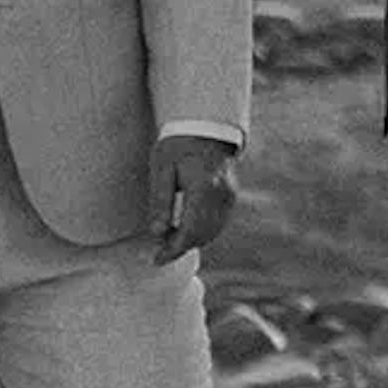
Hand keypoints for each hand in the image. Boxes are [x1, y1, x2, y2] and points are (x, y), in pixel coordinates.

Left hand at [152, 134, 239, 262]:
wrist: (205, 128)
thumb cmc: (178, 145)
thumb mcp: (162, 169)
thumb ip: (160, 202)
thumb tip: (156, 233)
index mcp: (203, 188)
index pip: (189, 231)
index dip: (173, 250)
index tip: (156, 259)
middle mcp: (221, 196)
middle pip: (202, 235)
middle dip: (181, 247)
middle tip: (159, 249)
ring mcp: (230, 196)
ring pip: (212, 232)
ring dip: (192, 240)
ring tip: (169, 237)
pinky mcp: (231, 196)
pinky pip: (218, 222)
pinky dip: (202, 231)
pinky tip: (184, 227)